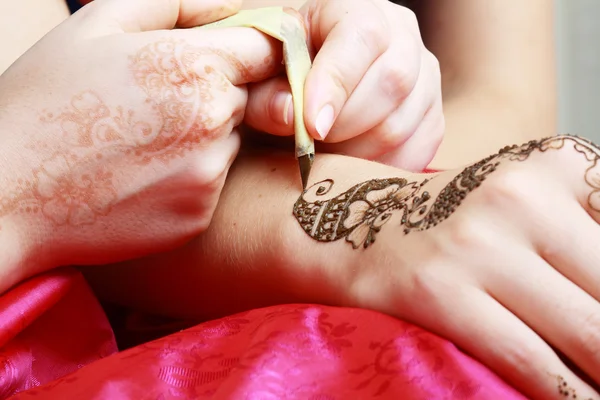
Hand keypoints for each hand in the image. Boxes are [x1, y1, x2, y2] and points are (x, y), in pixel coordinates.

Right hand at [0, 0, 280, 289]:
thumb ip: (180, 4)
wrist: (9, 194)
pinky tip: (141, 174)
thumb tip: (236, 8)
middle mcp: (214, 123)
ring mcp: (208, 175)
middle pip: (247, 96)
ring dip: (202, 137)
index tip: (217, 57)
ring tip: (140, 142)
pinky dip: (188, 176)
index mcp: (195, 66)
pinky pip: (212, 183)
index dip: (246, 50)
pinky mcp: (199, 215)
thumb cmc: (46, 101)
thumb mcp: (100, 24)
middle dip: (216, 93)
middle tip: (153, 104)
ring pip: (230, 141)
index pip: (267, 48)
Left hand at [244, 0, 443, 170]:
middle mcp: (403, 35)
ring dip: (359, 152)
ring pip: (403, 123)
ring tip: (327, 155)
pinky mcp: (432, 115)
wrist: (311, 88)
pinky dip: (382, 168)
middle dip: (345, 125)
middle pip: (392, 82)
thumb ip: (267, 94)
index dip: (337, 84)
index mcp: (357, 8)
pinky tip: (353, 167)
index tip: (312, 126)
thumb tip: (290, 115)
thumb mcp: (264, 75)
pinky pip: (418, 150)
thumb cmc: (284, 76)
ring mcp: (425, 77)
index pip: (362, 36)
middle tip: (312, 144)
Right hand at [307, 135, 598, 398]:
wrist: (359, 223)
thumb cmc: (456, 220)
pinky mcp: (439, 291)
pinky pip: (531, 362)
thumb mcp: (528, 200)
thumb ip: (586, 238)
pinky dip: (568, 394)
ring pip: (589, 334)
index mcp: (556, 164)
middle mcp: (520, 194)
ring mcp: (476, 243)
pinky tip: (578, 399)